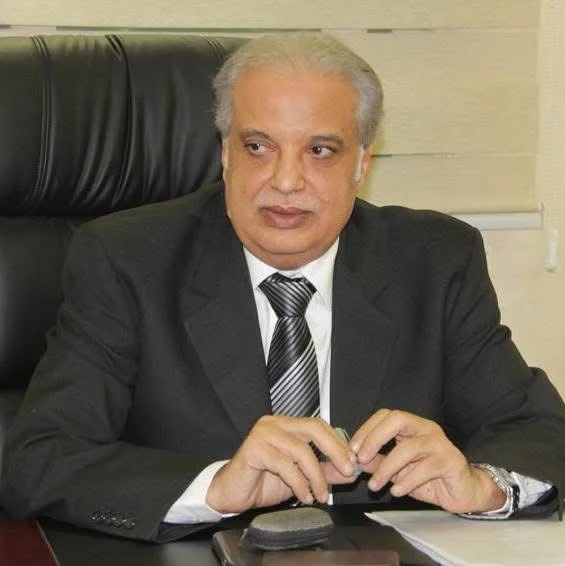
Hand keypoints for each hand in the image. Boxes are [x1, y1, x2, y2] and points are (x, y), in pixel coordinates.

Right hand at [206, 415, 358, 513]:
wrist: (231, 493)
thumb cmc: (262, 481)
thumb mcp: (301, 477)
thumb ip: (325, 471)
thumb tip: (353, 471)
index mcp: (287, 425)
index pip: (320, 425)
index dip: (339, 443)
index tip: (355, 464)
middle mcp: (275, 423)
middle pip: (314, 428)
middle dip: (335, 450)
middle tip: (348, 471)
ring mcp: (263, 434)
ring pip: (301, 449)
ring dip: (316, 475)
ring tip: (320, 495)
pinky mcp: (253, 448)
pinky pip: (284, 464)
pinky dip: (299, 482)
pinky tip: (303, 496)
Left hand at [350, 409, 506, 513]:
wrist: (464, 491)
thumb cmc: (430, 477)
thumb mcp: (397, 470)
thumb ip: (376, 463)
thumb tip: (351, 462)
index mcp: (412, 426)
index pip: (386, 416)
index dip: (367, 429)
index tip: (352, 449)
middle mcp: (425, 429)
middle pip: (398, 420)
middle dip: (375, 438)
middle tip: (361, 458)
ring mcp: (439, 443)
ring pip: (409, 448)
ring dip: (387, 468)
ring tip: (375, 485)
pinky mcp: (451, 461)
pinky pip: (425, 468)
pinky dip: (406, 480)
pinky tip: (396, 491)